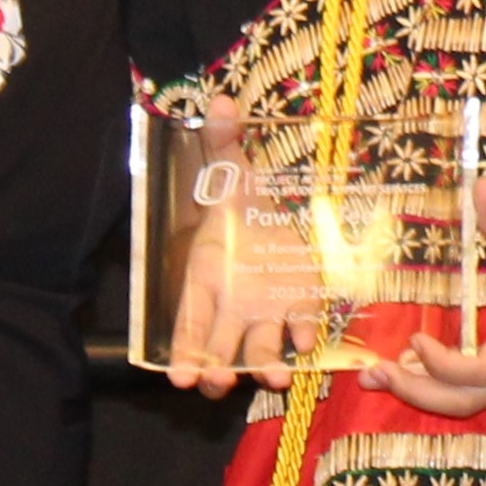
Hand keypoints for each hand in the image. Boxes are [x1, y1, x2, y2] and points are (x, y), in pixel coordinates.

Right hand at [163, 96, 296, 399]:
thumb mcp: (235, 173)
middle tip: (216, 384)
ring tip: (275, 378)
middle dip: (216, 371)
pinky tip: (309, 344)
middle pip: (217, 348)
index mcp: (205, 277)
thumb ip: (224, 145)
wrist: (278, 215)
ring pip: (258, 348)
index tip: (176, 379)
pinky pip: (300, 325)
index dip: (182, 352)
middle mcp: (231, 304)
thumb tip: (220, 101)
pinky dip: (303, 336)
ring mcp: (264, 310)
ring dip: (265, 365)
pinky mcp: (298, 305)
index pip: (188, 323)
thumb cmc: (244, 205)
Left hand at [359, 181, 485, 418]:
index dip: (439, 365)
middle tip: (368, 375)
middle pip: (466, 403)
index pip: (477, 373)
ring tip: (385, 374)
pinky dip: (453, 383)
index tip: (414, 337)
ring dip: (428, 391)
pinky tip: (425, 363)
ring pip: (476, 402)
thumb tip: (476, 186)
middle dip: (413, 394)